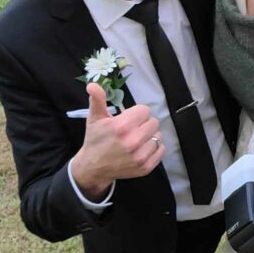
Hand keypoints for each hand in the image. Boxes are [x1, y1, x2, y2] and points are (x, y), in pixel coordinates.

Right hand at [71, 82, 164, 199]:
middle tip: (132, 130)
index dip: (137, 114)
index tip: (128, 119)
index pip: (145, 111)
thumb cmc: (96, 140)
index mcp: (122, 126)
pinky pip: (161, 150)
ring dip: (149, 136)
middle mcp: (133, 141)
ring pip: (158, 136)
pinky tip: (142, 148)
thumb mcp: (95, 118)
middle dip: (144, 124)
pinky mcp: (145, 167)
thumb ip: (97, 100)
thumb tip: (92, 85)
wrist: (93, 167)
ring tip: (136, 140)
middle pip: (153, 122)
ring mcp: (140, 156)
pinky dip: (154, 148)